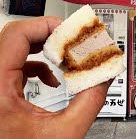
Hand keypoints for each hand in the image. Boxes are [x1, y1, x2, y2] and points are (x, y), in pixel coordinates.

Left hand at [0, 17, 111, 137]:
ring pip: (16, 49)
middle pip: (17, 37)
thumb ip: (90, 101)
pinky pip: (17, 65)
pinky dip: (38, 65)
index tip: (72, 31)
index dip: (48, 26)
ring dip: (46, 50)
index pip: (17, 35)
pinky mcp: (0, 89)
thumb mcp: (64, 133)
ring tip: (67, 58)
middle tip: (75, 41)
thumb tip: (105, 75)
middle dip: (52, 36)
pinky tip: (52, 78)